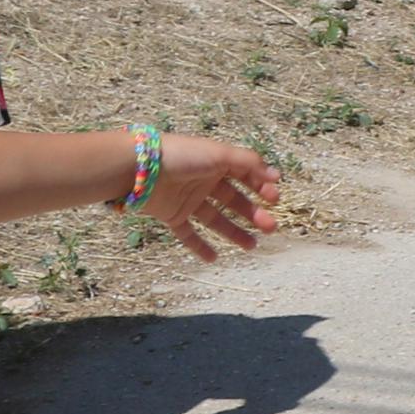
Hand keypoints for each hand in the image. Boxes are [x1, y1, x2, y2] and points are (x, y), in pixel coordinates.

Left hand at [143, 134, 277, 260]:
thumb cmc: (182, 156)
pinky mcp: (172, 215)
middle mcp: (204, 182)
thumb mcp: (219, 154)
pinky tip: (214, 259)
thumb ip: (249, 163)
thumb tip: (276, 176)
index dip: (261, 186)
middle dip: (254, 214)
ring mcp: (189, 200)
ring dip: (234, 232)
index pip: (245, 176)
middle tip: (271, 228)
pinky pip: (188, 234)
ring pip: (216, 219)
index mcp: (217, 164)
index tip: (275, 199)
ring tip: (252, 247)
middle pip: (234, 201)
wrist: (138, 169)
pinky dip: (200, 247)